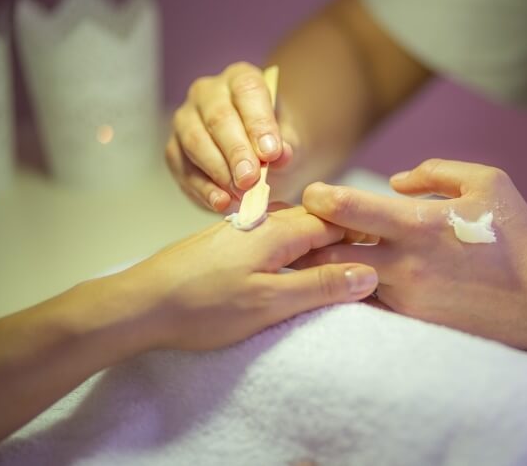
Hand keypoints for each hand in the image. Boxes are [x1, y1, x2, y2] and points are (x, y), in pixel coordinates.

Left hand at [121, 206, 377, 350]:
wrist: (141, 304)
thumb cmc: (204, 306)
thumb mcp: (270, 302)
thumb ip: (321, 285)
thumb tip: (369, 272)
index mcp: (280, 229)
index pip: (339, 221)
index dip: (364, 237)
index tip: (385, 257)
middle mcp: (265, 219)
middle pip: (319, 222)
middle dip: (344, 243)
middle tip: (365, 272)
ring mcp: (246, 227)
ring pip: (297, 230)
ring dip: (318, 250)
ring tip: (333, 277)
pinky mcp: (231, 240)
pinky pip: (277, 239)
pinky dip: (294, 254)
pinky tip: (293, 273)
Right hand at [165, 62, 297, 212]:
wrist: (258, 159)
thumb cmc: (273, 142)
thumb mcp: (289, 142)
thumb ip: (287, 145)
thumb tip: (280, 154)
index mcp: (240, 79)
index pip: (247, 91)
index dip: (258, 122)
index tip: (271, 153)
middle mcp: (208, 93)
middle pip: (218, 118)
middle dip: (235, 151)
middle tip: (250, 179)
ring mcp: (186, 119)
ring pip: (195, 141)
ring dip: (218, 171)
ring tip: (240, 194)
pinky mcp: (174, 149)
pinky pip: (183, 168)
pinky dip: (203, 189)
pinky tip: (222, 202)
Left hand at [296, 159, 526, 351]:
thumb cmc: (517, 234)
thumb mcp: (486, 181)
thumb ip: (435, 172)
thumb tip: (394, 182)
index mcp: (417, 224)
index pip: (342, 209)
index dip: (317, 198)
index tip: (315, 195)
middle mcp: (403, 265)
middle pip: (324, 254)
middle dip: (308, 240)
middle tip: (306, 228)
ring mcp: (406, 298)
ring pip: (342, 283)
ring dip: (330, 266)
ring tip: (331, 251)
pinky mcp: (413, 321)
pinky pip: (368, 303)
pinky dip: (356, 288)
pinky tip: (361, 276)